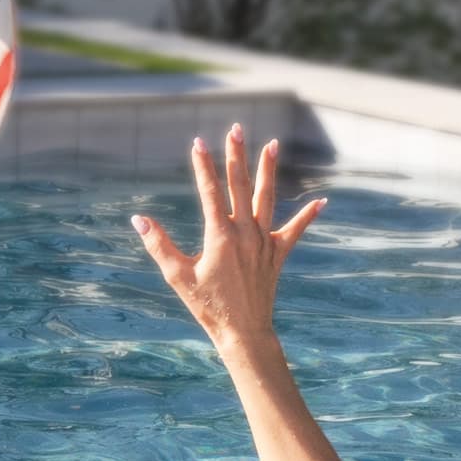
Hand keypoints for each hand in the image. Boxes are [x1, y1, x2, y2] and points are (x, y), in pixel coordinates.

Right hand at [131, 124, 324, 349]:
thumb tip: (139, 219)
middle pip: (241, 186)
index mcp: (220, 236)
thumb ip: (158, 245)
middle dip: (236, 155)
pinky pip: (295, 231)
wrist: (242, 331)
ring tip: (272, 145)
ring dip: (268, 171)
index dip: (203, 166)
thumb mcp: (177, 276)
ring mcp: (264, 242)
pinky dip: (308, 216)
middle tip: (236, 129)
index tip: (197, 143)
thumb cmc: (206, 306)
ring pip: (267, 199)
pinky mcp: (277, 255)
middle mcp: (245, 233)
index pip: (210, 193)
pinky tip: (321, 201)